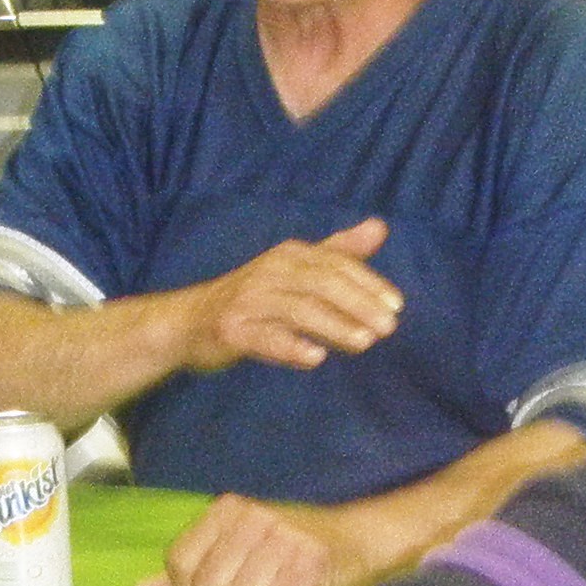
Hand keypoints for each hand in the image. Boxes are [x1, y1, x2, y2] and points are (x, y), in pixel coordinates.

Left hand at [139, 495, 377, 585]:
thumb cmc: (286, 548)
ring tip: (278, 585)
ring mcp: (283, 537)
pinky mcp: (310, 562)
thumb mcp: (231, 549)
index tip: (220, 583)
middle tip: (256, 584)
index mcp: (226, 510)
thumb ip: (185, 571)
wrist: (357, 539)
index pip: (180, 564)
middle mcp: (252, 517)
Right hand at [176, 220, 400, 375]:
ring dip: (334, 326)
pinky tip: (315, 358)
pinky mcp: (232, 331)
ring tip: (364, 343)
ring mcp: (249, 301)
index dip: (368, 283)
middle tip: (388, 328)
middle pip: (321, 284)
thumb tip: (380, 226)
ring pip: (298, 311)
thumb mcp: (295, 269)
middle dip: (358, 304)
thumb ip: (338, 252)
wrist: (189, 322)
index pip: (336, 264)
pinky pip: (265, 338)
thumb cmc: (254, 297)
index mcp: (289, 255)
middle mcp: (270, 272)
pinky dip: (291, 347)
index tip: (396, 306)